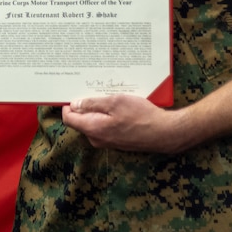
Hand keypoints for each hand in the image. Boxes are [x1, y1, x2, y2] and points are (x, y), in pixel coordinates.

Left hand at [61, 95, 190, 153]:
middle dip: (85, 104)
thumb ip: (92, 103)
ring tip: (111, 96)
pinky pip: (105, 126)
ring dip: (99, 109)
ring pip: (94, 122)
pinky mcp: (117, 141)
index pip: (68, 118)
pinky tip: (120, 106)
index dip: (67, 104)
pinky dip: (108, 115)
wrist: (164, 133)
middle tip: (95, 89)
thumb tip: (74, 104)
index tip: (72, 92)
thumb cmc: (141, 116)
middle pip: (81, 120)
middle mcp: (97, 139)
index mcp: (92, 129)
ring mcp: (107, 141)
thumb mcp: (115, 102)